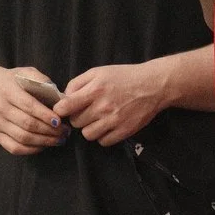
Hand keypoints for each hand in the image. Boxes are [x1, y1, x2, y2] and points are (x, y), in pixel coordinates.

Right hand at [0, 66, 68, 155]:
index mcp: (7, 90)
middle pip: (27, 124)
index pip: (29, 106)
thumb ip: (41, 80)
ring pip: (23, 138)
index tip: (60, 121)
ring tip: (59, 140)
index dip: (45, 115)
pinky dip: (32, 150)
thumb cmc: (12, 81)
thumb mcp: (25, 72)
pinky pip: (15, 148)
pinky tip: (43, 145)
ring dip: (44, 142)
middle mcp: (0, 108)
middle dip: (50, 131)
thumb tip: (60, 97)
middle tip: (65, 132)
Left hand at [56, 62, 172, 144]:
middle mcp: (103, 107)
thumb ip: (77, 83)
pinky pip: (103, 142)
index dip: (61, 109)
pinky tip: (107, 126)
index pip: (66, 107)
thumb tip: (64, 98)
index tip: (63, 109)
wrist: (153, 85)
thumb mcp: (98, 72)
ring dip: (89, 128)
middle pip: (76, 122)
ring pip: (87, 135)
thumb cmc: (123, 76)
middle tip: (86, 111)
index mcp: (94, 90)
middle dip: (77, 117)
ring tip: (97, 119)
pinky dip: (103, 136)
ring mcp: (114, 121)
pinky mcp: (124, 132)